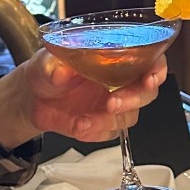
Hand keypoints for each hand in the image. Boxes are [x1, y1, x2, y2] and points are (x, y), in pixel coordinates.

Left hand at [0, 48, 166, 148]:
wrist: (32, 97)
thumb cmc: (47, 69)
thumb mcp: (45, 60)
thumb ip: (52, 64)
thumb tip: (60, 70)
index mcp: (116, 56)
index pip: (150, 59)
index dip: (157, 69)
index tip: (149, 78)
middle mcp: (121, 80)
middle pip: (147, 92)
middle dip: (133, 99)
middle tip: (112, 103)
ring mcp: (114, 104)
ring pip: (129, 117)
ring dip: (109, 120)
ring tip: (84, 119)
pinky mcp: (103, 124)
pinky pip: (109, 133)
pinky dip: (94, 132)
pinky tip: (78, 125)